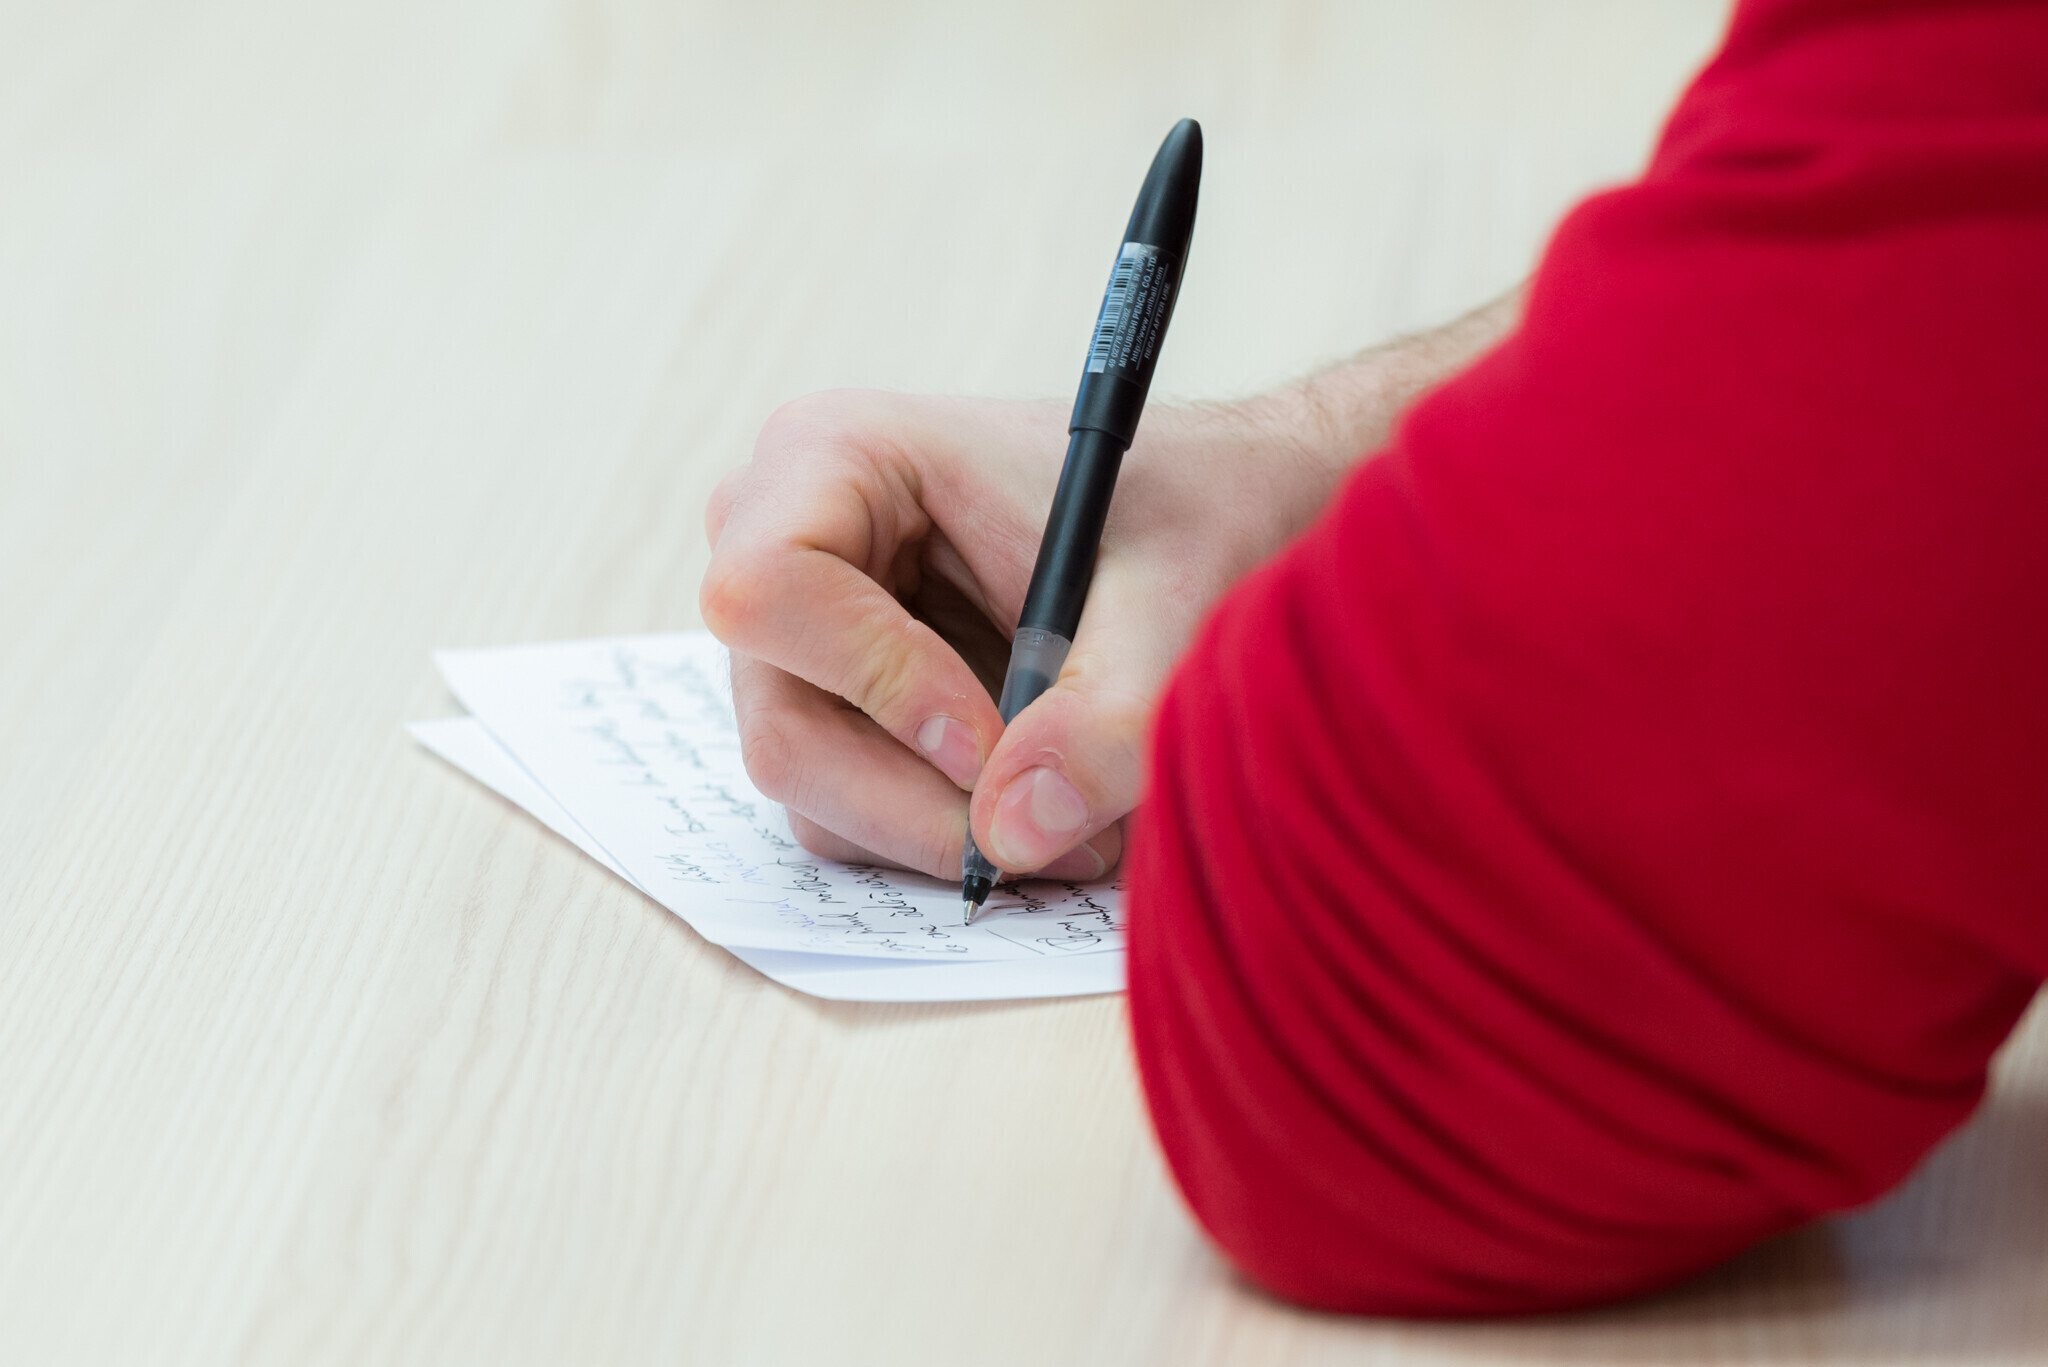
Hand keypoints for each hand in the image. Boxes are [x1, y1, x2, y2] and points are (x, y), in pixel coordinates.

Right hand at [699, 294, 1520, 880]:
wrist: (1215, 518)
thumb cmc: (1186, 511)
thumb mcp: (1175, 599)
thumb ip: (1107, 714)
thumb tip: (1011, 836)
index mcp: (836, 456)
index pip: (770, 592)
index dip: (877, 684)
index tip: (995, 741)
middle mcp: (783, 539)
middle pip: (782, 722)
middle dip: (921, 802)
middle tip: (1061, 834)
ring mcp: (800, 634)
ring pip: (813, 787)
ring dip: (945, 832)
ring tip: (1082, 821)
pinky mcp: (832, 704)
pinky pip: (846, 811)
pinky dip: (942, 832)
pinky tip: (1043, 799)